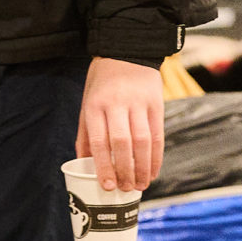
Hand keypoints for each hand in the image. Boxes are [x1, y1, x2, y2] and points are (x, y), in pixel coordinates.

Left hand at [77, 57, 164, 191]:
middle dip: (125, 170)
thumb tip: (84, 164)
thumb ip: (86, 134)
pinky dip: (156, 157)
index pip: (100, 141)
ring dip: (142, 167)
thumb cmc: (102, 83)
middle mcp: (117, 104)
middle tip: (125, 189)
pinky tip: (152, 171)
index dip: (104, 166)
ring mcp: (138, 103)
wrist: (126, 51)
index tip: (108, 185)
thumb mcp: (87, 103)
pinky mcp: (156, 104)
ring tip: (140, 185)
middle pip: (123, 143)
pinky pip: (158, 135)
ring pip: (143, 141)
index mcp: (95, 105)